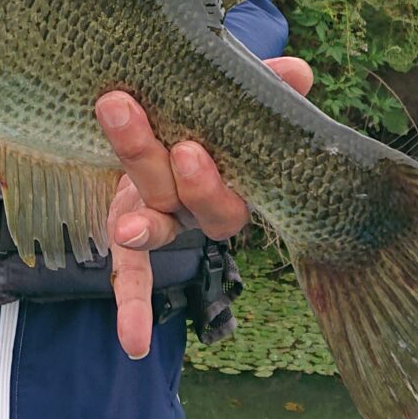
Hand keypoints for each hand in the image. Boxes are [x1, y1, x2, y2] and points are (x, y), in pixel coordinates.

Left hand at [95, 57, 314, 359]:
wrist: (156, 113)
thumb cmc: (201, 107)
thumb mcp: (224, 91)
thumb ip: (260, 85)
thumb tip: (298, 72)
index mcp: (228, 181)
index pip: (230, 195)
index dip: (211, 181)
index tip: (192, 148)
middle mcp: (196, 208)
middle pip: (186, 204)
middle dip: (174, 178)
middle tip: (167, 150)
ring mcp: (161, 218)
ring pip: (151, 221)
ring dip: (137, 222)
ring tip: (119, 221)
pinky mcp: (126, 225)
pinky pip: (132, 274)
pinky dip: (133, 309)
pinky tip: (134, 345)